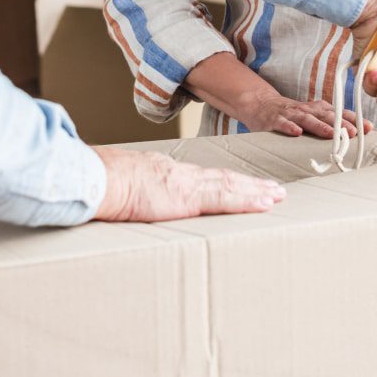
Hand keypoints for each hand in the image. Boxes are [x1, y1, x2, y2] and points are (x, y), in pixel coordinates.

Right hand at [93, 145, 285, 221]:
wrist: (99, 178)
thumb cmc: (102, 185)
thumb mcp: (121, 186)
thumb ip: (132, 192)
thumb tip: (126, 201)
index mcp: (166, 174)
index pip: (202, 178)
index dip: (225, 181)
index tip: (240, 185)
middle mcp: (182, 175)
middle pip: (223, 179)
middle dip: (249, 185)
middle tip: (273, 189)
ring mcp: (188, 185)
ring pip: (231, 186)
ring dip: (256, 192)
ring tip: (277, 196)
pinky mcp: (190, 198)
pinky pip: (227, 199)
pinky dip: (249, 200)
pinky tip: (266, 203)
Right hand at [239, 89, 368, 139]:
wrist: (259, 103)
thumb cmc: (291, 113)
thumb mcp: (312, 115)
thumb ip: (330, 123)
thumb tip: (357, 132)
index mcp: (317, 109)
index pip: (338, 113)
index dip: (353, 120)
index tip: (369, 127)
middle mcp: (306, 109)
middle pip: (326, 116)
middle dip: (341, 124)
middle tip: (354, 133)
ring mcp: (290, 114)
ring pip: (306, 119)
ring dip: (319, 126)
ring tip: (331, 134)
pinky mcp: (274, 120)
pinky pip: (282, 123)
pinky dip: (289, 127)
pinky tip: (296, 133)